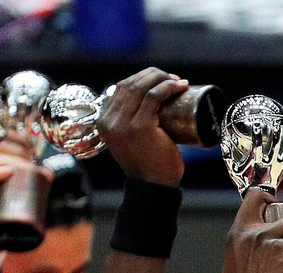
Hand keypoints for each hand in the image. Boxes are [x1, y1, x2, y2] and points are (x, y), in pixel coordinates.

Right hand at [0, 135, 46, 254]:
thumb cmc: (11, 207)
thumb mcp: (24, 190)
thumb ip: (35, 180)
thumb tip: (49, 173)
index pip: (6, 144)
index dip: (18, 141)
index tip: (32, 145)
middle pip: (1, 150)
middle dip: (18, 152)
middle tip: (32, 161)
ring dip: (11, 161)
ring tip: (25, 167)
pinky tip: (9, 172)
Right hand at [98, 67, 188, 186]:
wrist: (153, 187)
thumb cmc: (149, 164)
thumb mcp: (130, 140)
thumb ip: (130, 124)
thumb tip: (148, 104)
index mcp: (103, 121)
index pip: (120, 88)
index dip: (141, 78)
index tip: (160, 79)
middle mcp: (109, 120)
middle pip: (130, 84)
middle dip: (153, 75)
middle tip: (172, 79)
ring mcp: (123, 123)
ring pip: (142, 87)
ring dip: (162, 78)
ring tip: (178, 81)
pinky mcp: (140, 126)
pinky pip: (154, 96)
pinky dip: (167, 87)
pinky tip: (178, 85)